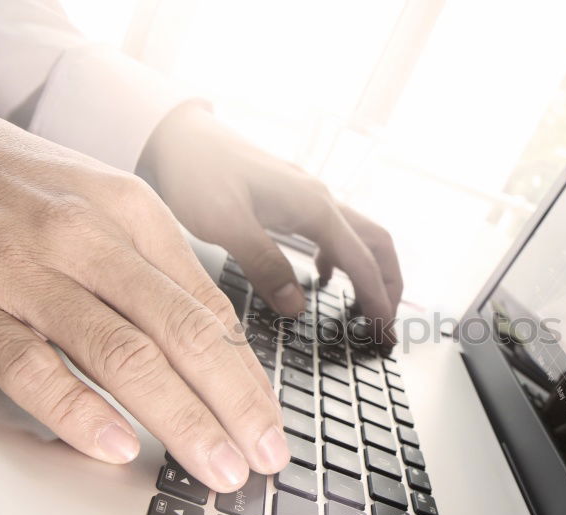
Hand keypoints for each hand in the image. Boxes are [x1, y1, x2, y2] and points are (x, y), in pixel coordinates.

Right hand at [0, 89, 287, 490]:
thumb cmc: (8, 185)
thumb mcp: (98, 202)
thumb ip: (154, 269)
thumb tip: (216, 342)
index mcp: (131, 213)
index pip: (208, 309)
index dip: (248, 375)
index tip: (271, 423)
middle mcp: (86, 237)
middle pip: (181, 334)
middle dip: (234, 404)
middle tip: (265, 457)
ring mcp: (23, 271)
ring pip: (121, 353)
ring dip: (180, 419)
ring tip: (216, 468)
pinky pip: (30, 365)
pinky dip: (77, 411)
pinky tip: (117, 446)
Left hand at [139, 103, 402, 334]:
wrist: (175, 134)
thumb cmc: (196, 172)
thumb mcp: (225, 224)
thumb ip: (264, 264)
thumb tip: (295, 306)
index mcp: (312, 206)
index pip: (362, 261)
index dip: (378, 298)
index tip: (384, 330)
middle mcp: (319, 199)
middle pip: (377, 243)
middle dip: (390, 283)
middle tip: (388, 321)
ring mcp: (308, 196)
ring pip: (360, 235)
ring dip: (371, 270)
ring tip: (367, 305)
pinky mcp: (292, 198)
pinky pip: (334, 230)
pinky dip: (343, 258)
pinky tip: (323, 277)